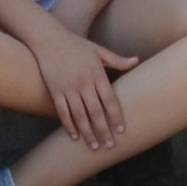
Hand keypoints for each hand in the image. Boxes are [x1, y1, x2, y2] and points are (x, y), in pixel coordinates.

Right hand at [36, 28, 136, 150]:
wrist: (50, 39)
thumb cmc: (77, 45)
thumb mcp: (99, 50)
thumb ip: (117, 60)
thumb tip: (137, 60)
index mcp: (97, 74)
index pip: (110, 100)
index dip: (116, 116)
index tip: (121, 130)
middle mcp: (84, 83)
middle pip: (96, 112)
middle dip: (104, 130)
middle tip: (110, 145)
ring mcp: (68, 88)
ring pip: (80, 115)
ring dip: (88, 133)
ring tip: (94, 146)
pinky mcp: (55, 91)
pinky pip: (63, 112)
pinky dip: (69, 126)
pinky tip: (74, 137)